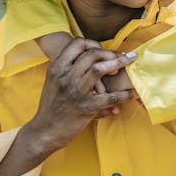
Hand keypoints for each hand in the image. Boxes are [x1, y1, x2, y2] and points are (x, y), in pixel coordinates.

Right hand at [25, 37, 136, 156]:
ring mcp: (76, 91)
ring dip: (118, 63)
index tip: (103, 51)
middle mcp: (65, 77)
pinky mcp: (86, 107)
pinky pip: (109, 97)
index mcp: (57, 68)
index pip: (77, 44)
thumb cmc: (50, 106)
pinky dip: (123, 94)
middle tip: (124, 56)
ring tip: (131, 61)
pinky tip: (131, 93)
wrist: (44, 131)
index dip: (94, 44)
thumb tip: (88, 58)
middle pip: (92, 54)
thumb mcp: (52, 81)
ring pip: (99, 69)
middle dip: (111, 52)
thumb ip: (66, 68)